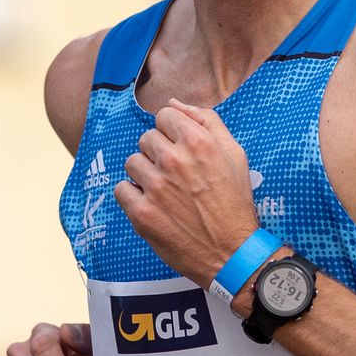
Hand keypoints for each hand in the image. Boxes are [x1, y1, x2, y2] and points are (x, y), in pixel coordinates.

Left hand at [115, 100, 258, 285]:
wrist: (232, 252)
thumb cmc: (235, 203)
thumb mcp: (234, 154)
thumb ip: (206, 121)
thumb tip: (174, 103)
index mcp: (198, 141)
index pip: (164, 116)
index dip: (171, 132)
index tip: (179, 150)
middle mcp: (175, 160)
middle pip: (146, 139)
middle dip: (158, 154)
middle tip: (175, 176)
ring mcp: (156, 187)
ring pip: (132, 162)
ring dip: (144, 175)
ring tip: (164, 192)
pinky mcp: (142, 213)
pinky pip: (121, 189)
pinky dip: (133, 197)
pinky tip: (153, 205)